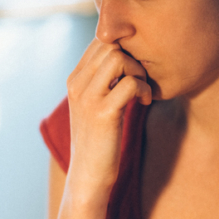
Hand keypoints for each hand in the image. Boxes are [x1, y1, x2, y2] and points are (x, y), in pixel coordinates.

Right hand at [65, 39, 151, 196]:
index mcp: (74, 80)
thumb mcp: (93, 106)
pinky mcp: (103, 113)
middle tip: (141, 81)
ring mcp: (88, 98)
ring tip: (141, 91)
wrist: (88, 175)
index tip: (133, 72)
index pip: (99, 43)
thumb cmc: (97, 141)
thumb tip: (124, 58)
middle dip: (133, 58)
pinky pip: (130, 84)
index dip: (123, 50)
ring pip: (119, 58)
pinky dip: (144, 90)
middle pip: (110, 46)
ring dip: (138, 71)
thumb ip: (101, 81)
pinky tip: (143, 103)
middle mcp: (77, 85)